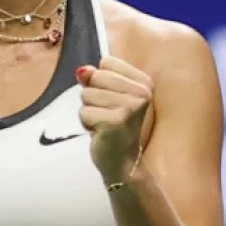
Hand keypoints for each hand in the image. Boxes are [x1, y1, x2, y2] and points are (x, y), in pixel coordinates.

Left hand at [76, 58, 150, 183]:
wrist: (123, 162)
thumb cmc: (114, 126)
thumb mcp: (107, 97)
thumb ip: (94, 79)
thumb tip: (82, 71)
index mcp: (144, 82)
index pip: (107, 62)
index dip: (101, 81)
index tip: (114, 100)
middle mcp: (141, 93)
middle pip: (95, 77)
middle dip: (92, 97)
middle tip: (108, 114)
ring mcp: (129, 108)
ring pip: (86, 94)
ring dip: (89, 111)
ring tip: (104, 123)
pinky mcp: (114, 122)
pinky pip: (83, 112)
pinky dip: (86, 124)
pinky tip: (101, 132)